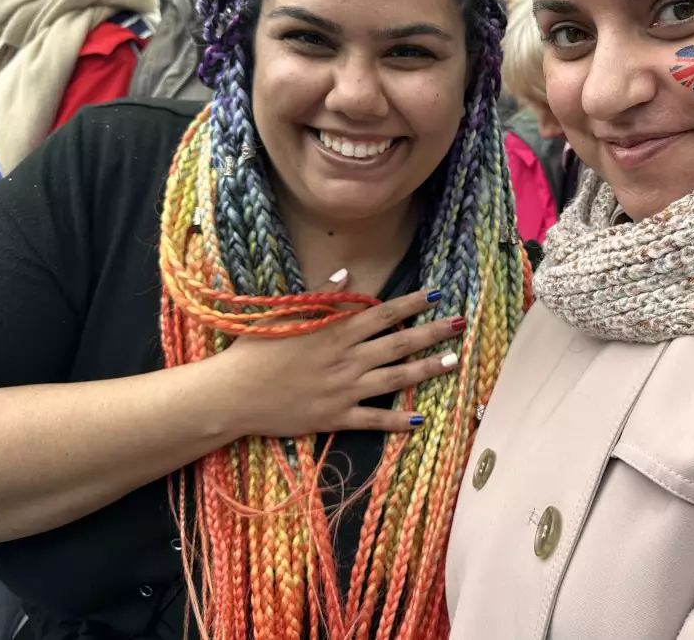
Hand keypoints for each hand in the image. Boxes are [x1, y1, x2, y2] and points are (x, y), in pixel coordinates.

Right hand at [210, 283, 462, 438]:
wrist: (233, 394)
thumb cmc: (255, 349)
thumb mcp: (285, 313)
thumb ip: (320, 294)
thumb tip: (347, 273)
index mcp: (335, 330)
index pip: (383, 313)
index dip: (412, 303)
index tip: (437, 294)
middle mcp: (346, 358)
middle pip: (398, 343)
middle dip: (432, 333)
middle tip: (460, 325)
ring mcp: (344, 389)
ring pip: (395, 379)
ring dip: (426, 370)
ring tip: (452, 363)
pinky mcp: (336, 417)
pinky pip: (374, 420)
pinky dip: (398, 420)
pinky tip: (421, 418)